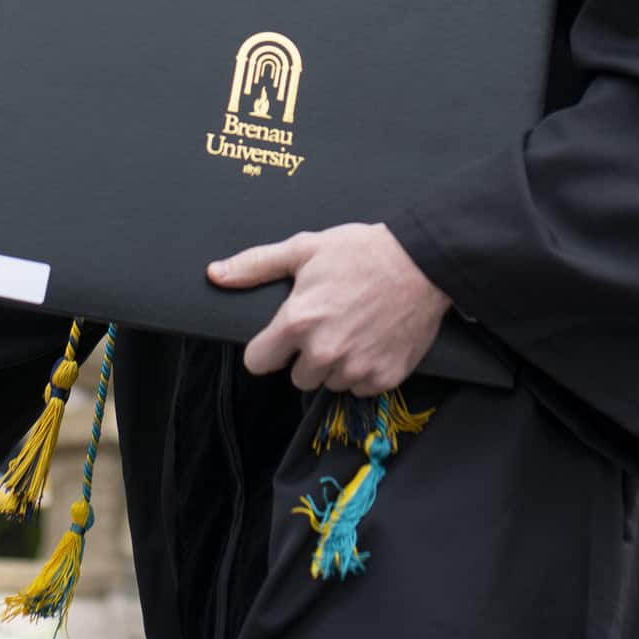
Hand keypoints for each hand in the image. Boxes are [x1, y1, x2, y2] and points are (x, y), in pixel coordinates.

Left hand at [210, 223, 451, 393]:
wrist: (423, 262)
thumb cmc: (361, 251)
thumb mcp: (304, 249)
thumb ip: (256, 265)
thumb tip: (215, 274)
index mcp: (298, 322)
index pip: (258, 362)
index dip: (267, 349)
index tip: (281, 338)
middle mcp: (324, 352)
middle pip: (297, 377)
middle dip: (306, 356)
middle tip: (328, 325)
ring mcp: (356, 368)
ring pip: (329, 384)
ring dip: (336, 365)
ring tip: (353, 330)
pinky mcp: (385, 378)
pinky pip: (361, 388)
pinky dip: (364, 371)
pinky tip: (373, 341)